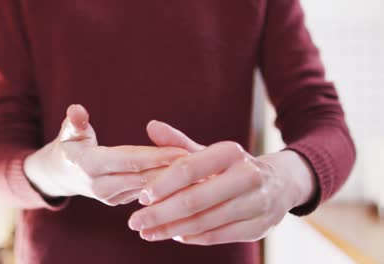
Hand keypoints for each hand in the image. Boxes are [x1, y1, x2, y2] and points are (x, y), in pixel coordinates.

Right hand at [24, 105, 187, 205]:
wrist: (64, 174)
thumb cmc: (69, 146)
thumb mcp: (68, 132)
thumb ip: (75, 122)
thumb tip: (76, 109)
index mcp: (88, 165)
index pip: (127, 160)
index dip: (154, 156)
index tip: (181, 151)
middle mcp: (100, 186)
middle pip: (142, 177)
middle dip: (171, 171)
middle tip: (201, 164)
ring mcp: (110, 197)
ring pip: (146, 189)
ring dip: (173, 183)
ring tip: (201, 175)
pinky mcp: (119, 202)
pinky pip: (146, 195)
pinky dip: (166, 189)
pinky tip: (187, 183)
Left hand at [128, 121, 314, 244]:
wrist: (280, 183)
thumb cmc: (233, 166)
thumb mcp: (209, 152)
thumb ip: (179, 143)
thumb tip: (150, 126)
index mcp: (230, 152)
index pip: (189, 168)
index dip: (162, 184)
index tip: (140, 197)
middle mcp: (247, 176)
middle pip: (194, 200)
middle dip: (160, 213)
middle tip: (134, 222)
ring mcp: (255, 204)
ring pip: (204, 221)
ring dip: (171, 230)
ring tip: (147, 232)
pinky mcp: (258, 227)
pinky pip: (218, 236)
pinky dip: (193, 237)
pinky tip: (174, 235)